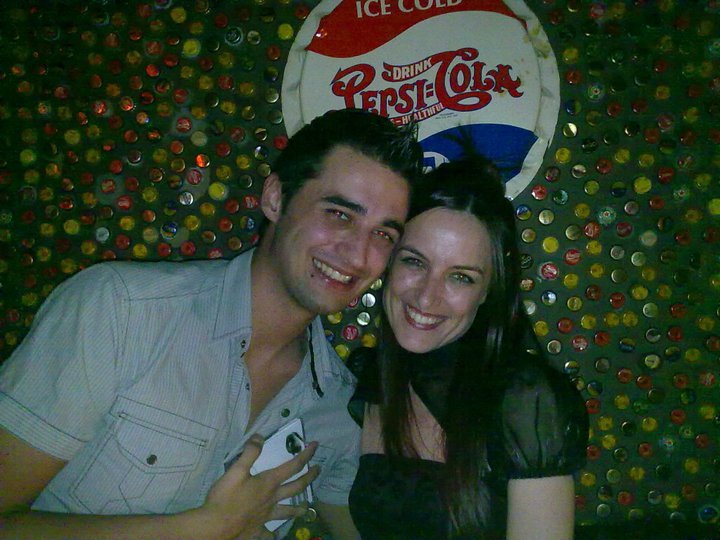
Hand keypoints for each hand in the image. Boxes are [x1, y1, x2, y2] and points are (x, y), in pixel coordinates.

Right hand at [197, 434, 319, 539]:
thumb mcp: (236, 470)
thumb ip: (250, 453)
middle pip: (296, 487)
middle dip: (309, 477)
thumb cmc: (225, 498)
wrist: (216, 527)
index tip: (315, 446)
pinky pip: (268, 532)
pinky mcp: (257, 530)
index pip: (293, 466)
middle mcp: (272, 499)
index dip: (306, 454)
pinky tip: (274, 534)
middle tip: (319, 469)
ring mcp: (266, 516)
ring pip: (287, 512)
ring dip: (298, 508)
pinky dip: (272, 533)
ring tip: (305, 507)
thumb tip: (260, 437)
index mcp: (269, 483)